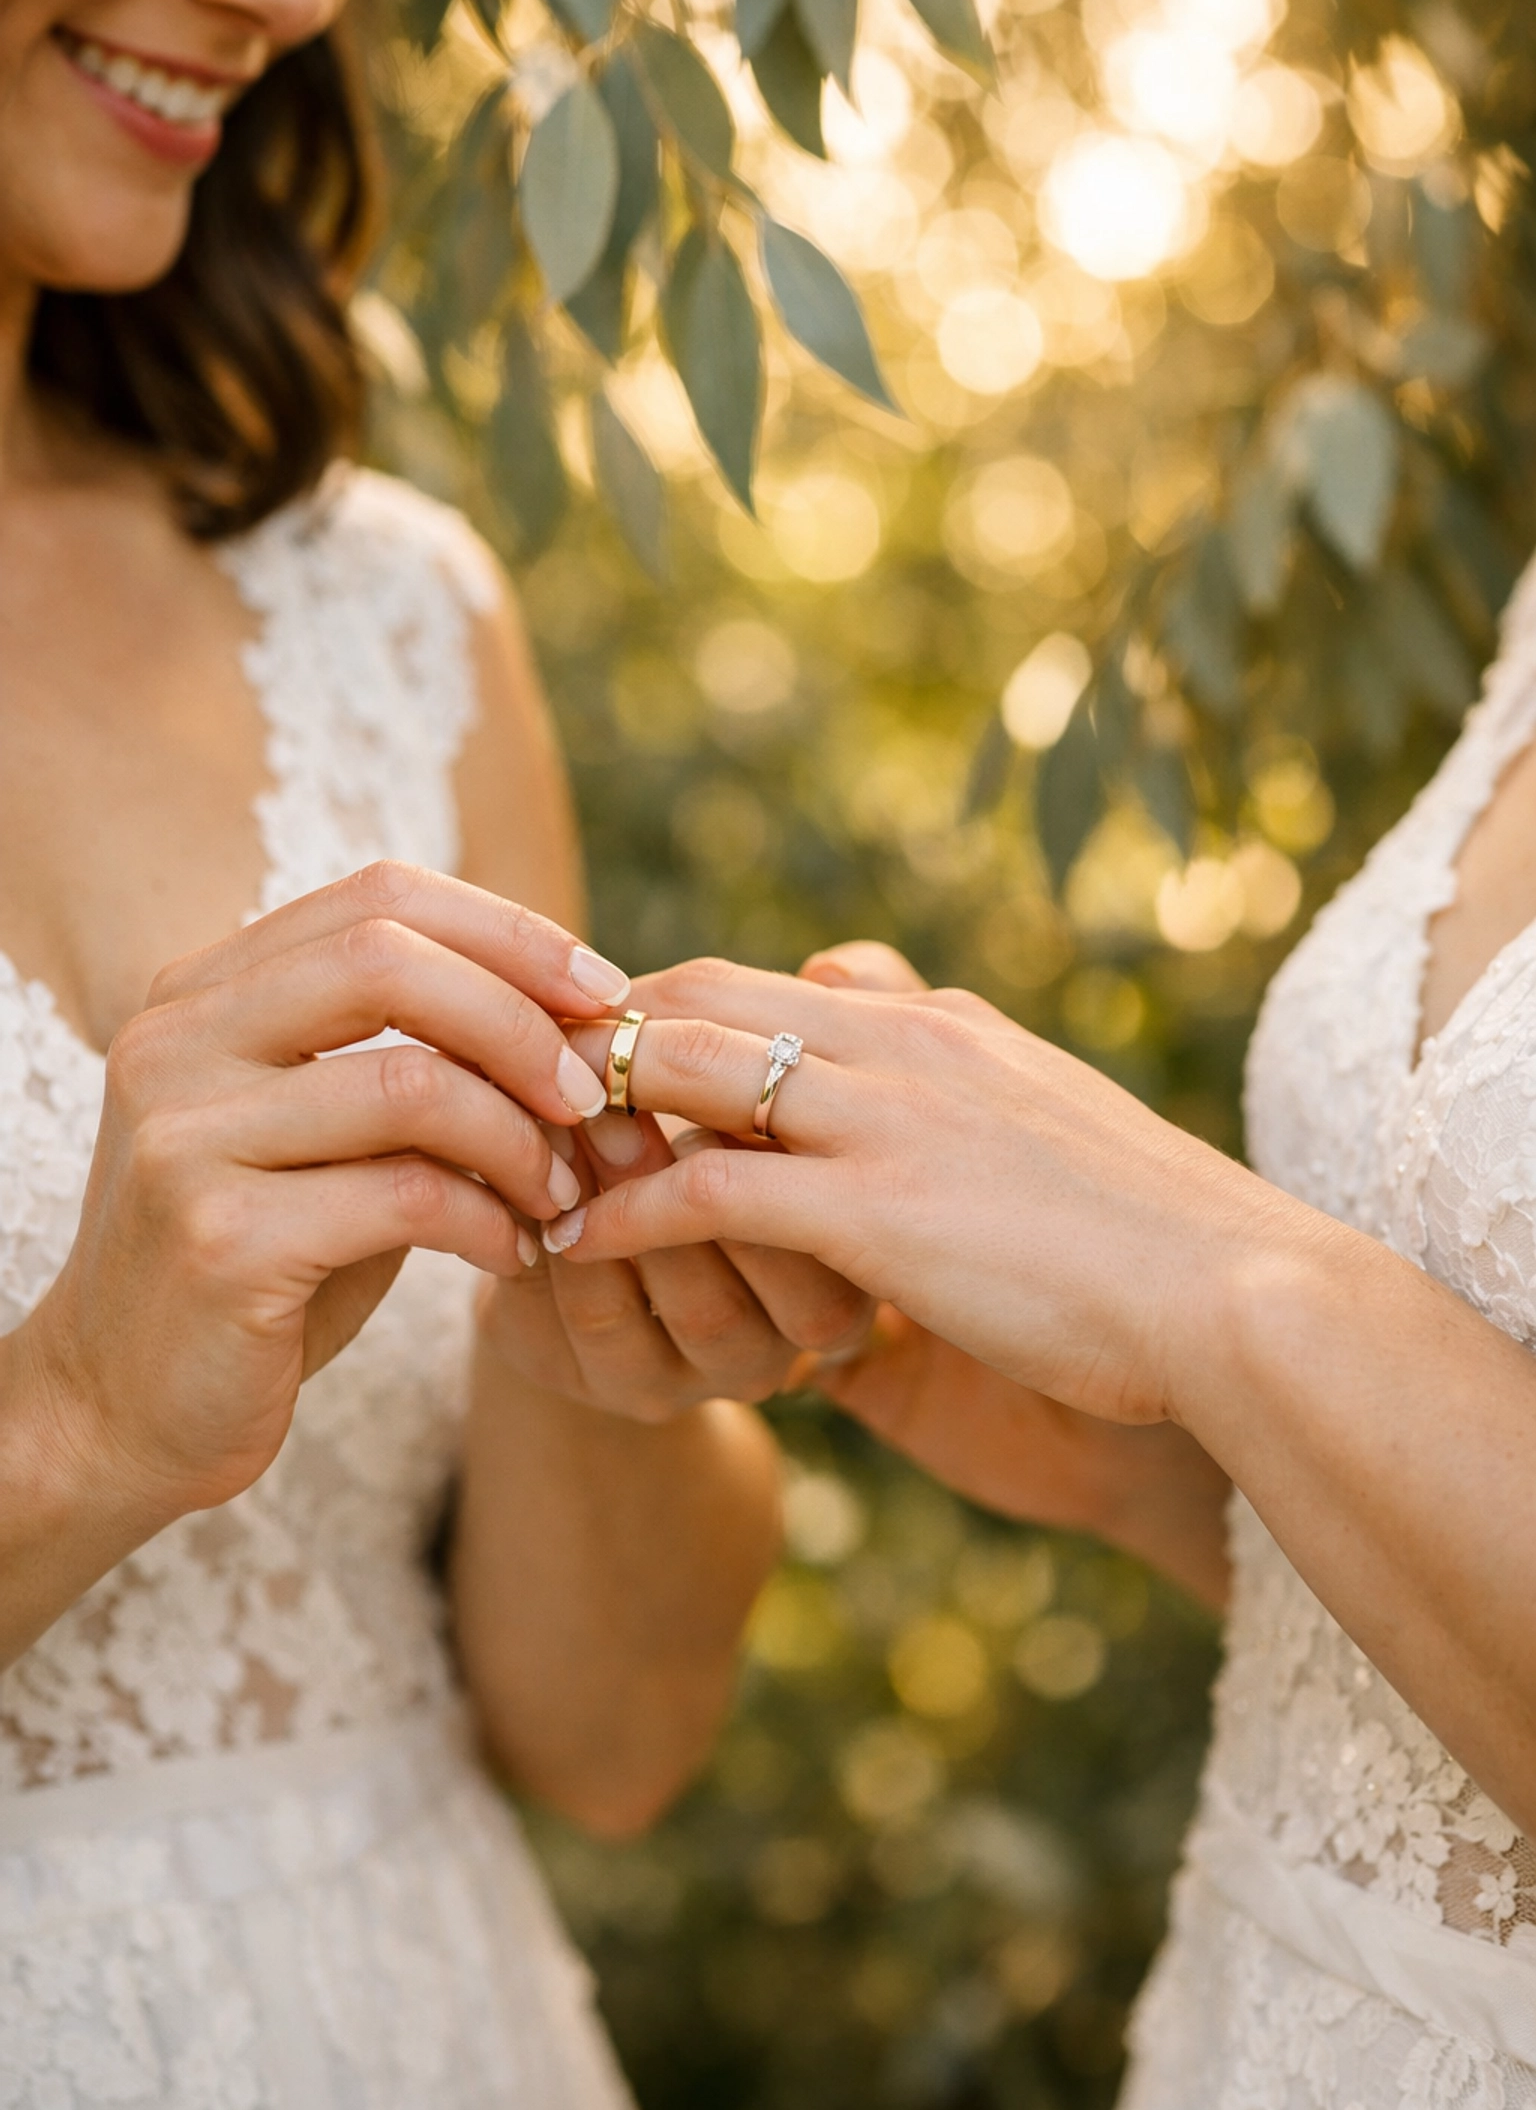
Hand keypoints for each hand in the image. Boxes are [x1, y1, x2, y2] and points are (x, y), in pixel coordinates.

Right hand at [26, 862, 632, 1523]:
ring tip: (561, 1192)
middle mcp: (175, 1043)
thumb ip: (409, 1059)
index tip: (602, 991)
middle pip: (388, 959)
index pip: (378, 896)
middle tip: (593, 1091)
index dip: (508, 932)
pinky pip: (406, 1197)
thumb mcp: (325, 1137)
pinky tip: (512, 1252)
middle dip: (521, 1020)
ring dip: (519, 1138)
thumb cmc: (259, 1260)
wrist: (123, 1409)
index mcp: (200, 992)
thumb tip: (577, 1015)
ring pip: (409, 1083)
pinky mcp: (220, 1241)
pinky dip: (489, 1220)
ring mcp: (185, 1138)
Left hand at [545, 950, 1313, 1431]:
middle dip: (597, 1027)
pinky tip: (564, 1242)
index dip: (662, 1000)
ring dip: (587, 1105)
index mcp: (941, 1027)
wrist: (1239, 1297)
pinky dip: (623, 1210)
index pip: (765, 977)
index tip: (589, 1042)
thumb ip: (960, 1124)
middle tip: (510, 1073)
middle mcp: (902, 1044)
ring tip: (509, 1145)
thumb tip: (904, 1159)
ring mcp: (885, 1118)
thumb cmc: (1152, 1244)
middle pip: (702, 992)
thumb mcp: (1046, 1147)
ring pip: (688, 1067)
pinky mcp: (876, 1210)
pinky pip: (707, 1190)